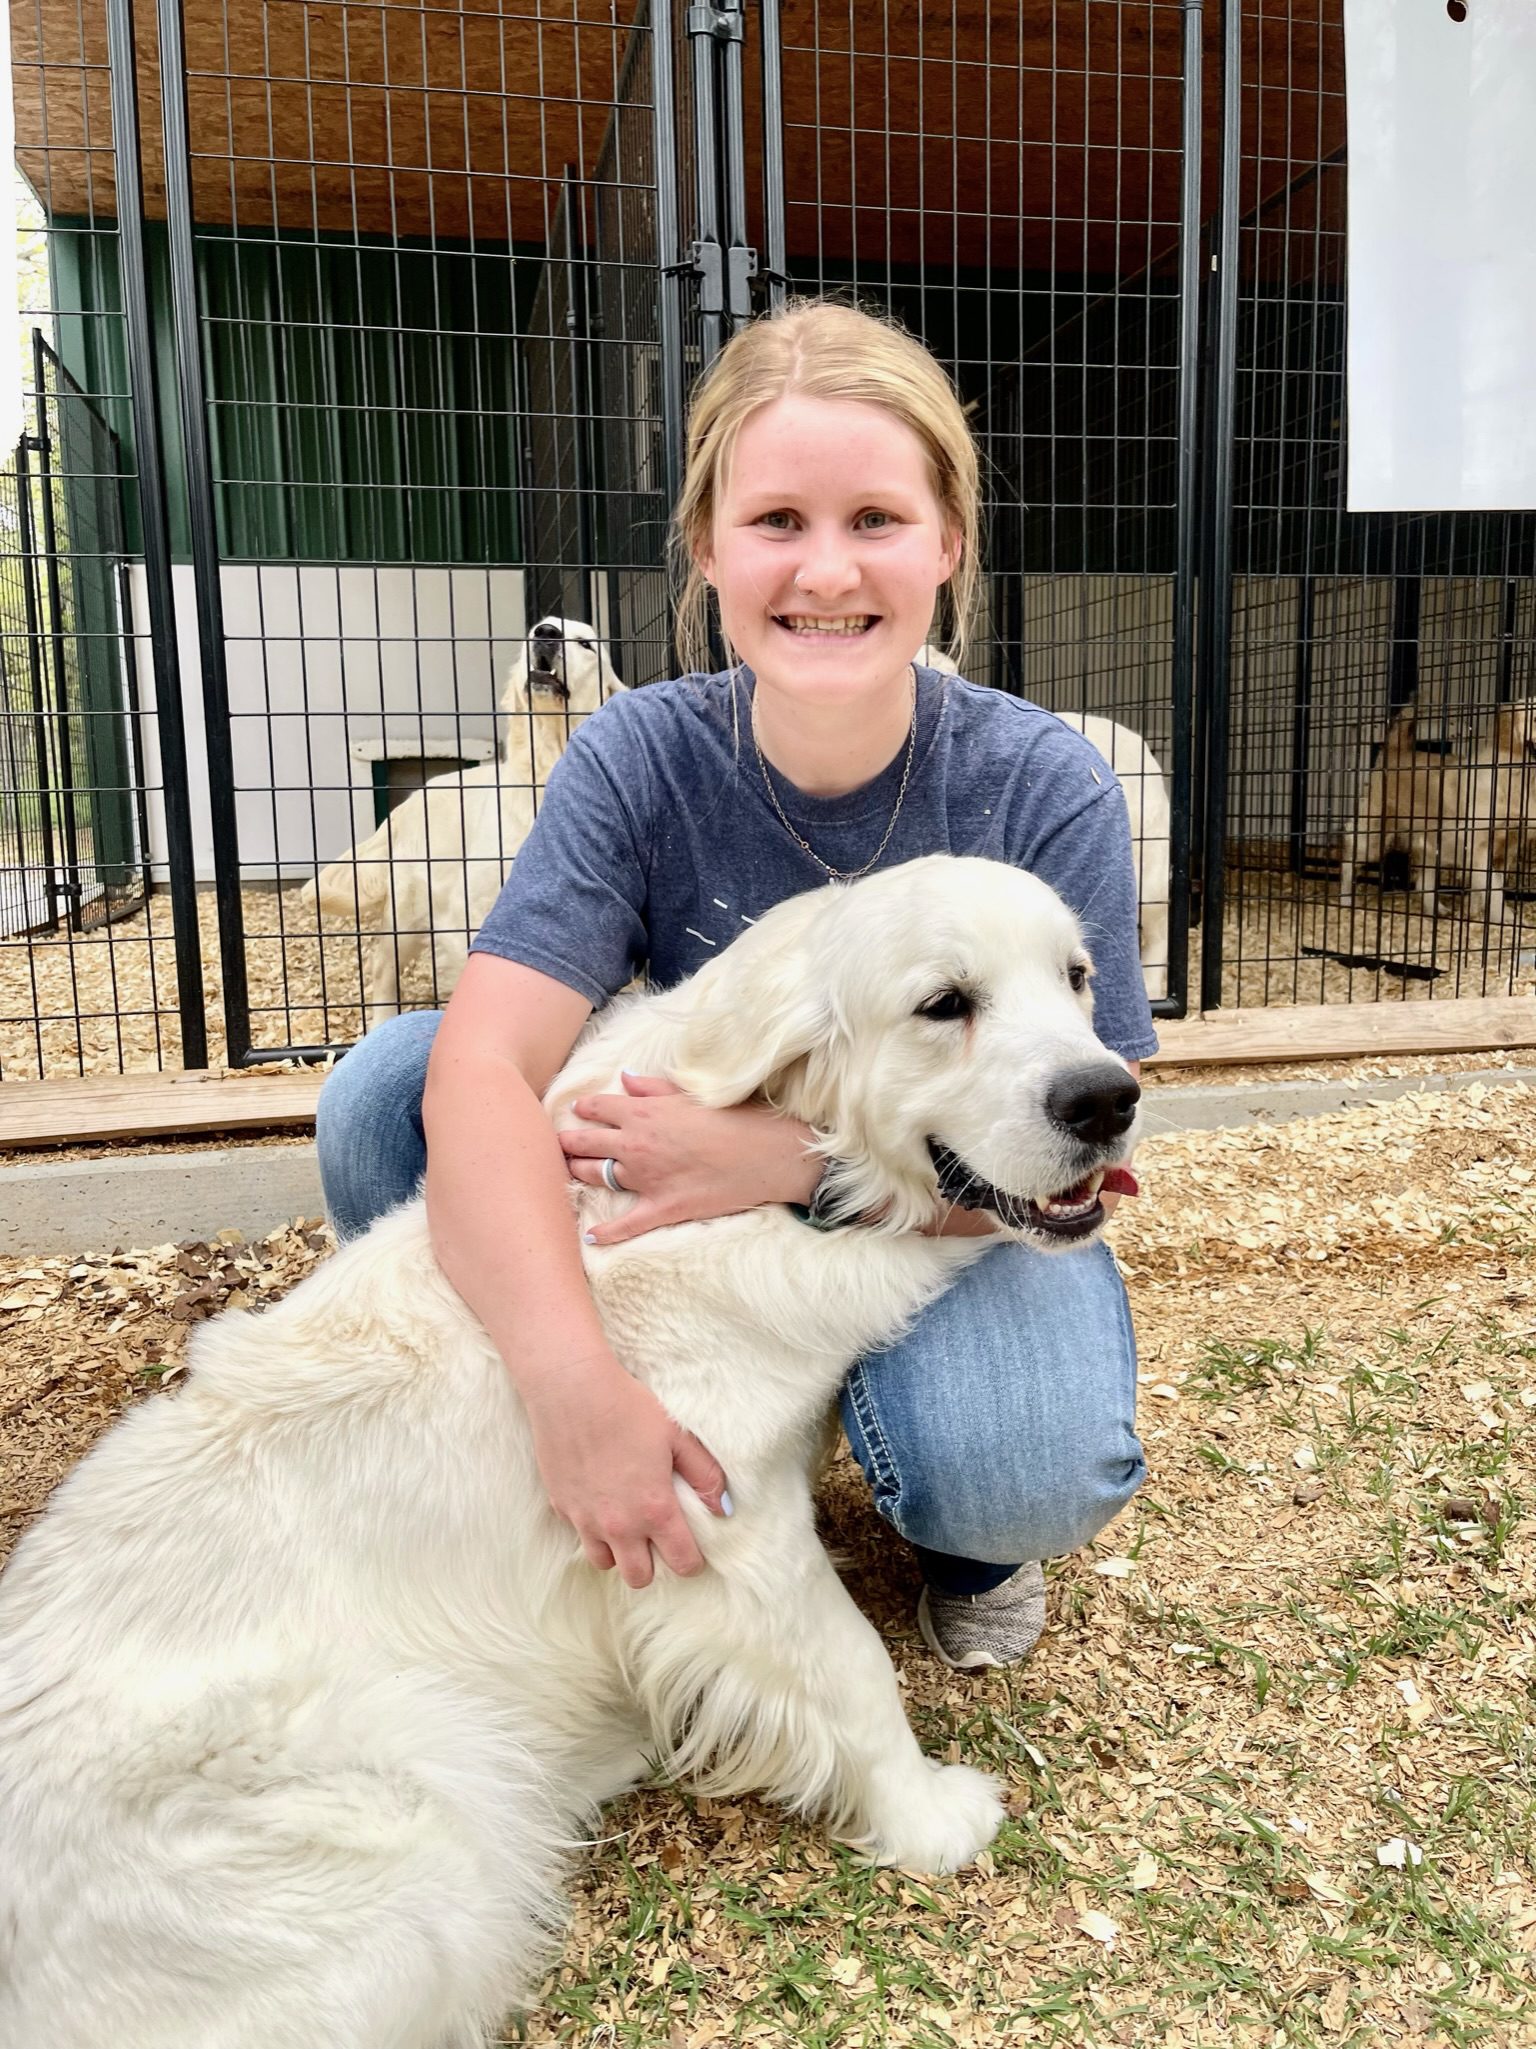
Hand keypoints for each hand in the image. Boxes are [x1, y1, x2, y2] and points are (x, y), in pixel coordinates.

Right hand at [524, 1352, 730, 1586]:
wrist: (572, 1390)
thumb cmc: (629, 1407)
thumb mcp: (677, 1436)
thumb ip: (704, 1475)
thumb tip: (723, 1509)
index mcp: (654, 1509)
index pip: (681, 1563)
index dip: (692, 1561)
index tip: (692, 1549)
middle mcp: (619, 1524)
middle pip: (639, 1578)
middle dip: (652, 1565)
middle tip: (657, 1539)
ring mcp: (585, 1519)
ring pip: (604, 1563)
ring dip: (618, 1550)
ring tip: (626, 1523)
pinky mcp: (561, 1507)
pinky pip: (580, 1533)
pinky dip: (592, 1526)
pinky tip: (599, 1498)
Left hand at [560, 1072, 819, 1245]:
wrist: (770, 1156)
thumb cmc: (739, 1118)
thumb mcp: (695, 1094)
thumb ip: (655, 1087)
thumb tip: (625, 1078)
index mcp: (644, 1112)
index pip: (597, 1108)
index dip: (584, 1110)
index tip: (577, 1112)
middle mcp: (636, 1144)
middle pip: (585, 1143)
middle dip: (568, 1142)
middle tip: (558, 1143)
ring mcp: (646, 1179)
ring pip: (596, 1177)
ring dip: (578, 1173)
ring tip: (569, 1171)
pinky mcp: (662, 1208)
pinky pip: (625, 1225)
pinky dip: (606, 1233)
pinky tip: (590, 1236)